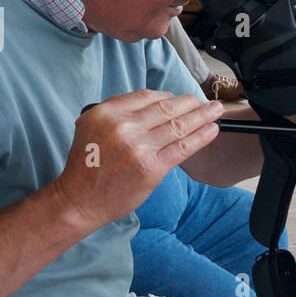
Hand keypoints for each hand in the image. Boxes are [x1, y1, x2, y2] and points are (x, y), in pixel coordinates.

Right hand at [53, 90, 221, 229]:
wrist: (80, 200)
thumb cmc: (87, 165)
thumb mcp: (91, 126)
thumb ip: (118, 113)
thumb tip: (153, 103)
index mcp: (108, 112)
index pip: (148, 96)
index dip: (169, 96)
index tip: (181, 99)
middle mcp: (124, 126)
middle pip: (167, 108)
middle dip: (191, 103)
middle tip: (206, 101)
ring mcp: (139, 147)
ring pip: (178, 126)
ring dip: (202, 116)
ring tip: (215, 111)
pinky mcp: (152, 168)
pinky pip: (182, 147)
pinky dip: (201, 137)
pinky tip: (212, 130)